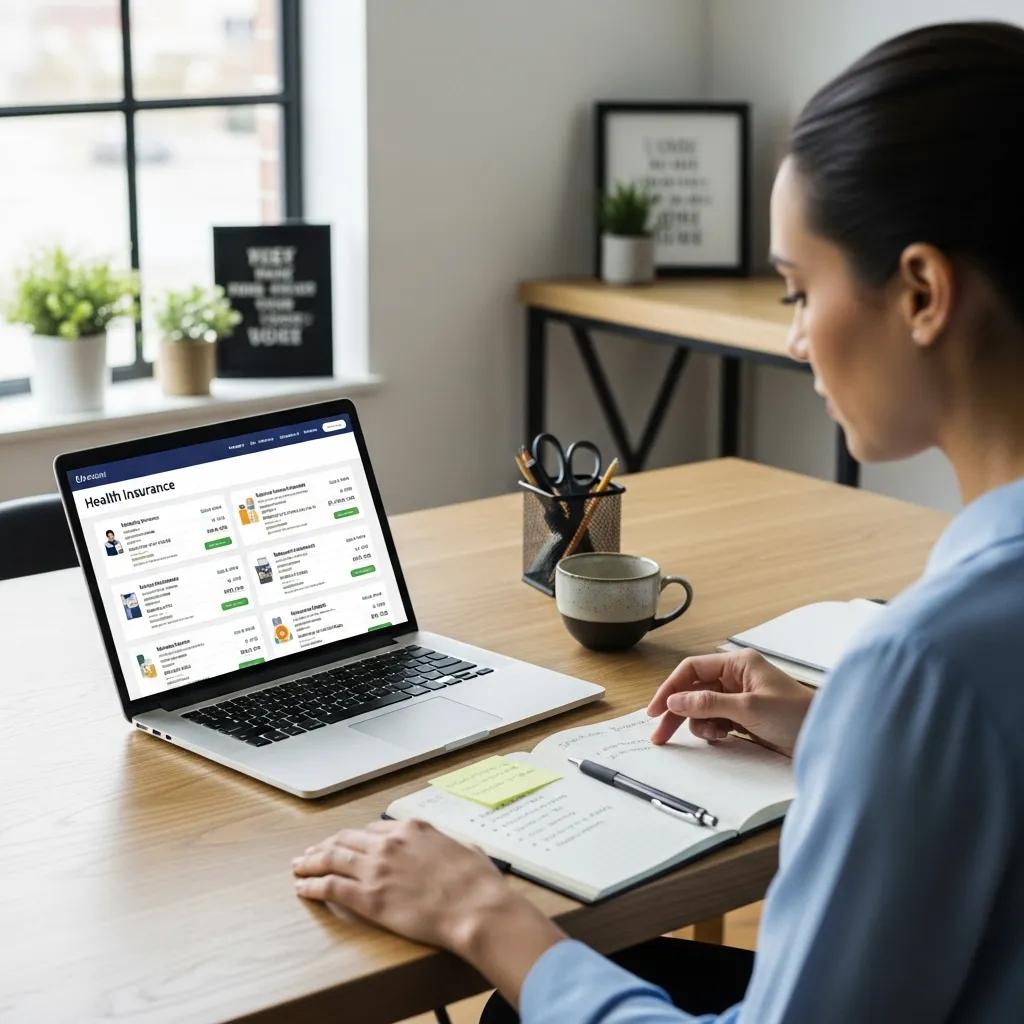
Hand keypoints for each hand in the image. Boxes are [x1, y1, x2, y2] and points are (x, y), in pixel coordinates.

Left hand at [292, 819, 564, 1004]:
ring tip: (298, 867)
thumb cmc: (477, 882)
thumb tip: (460, 849)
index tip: (346, 844)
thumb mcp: (468, 850)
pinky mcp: (369, 897)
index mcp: (412, 829)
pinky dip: (313, 886)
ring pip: (332, 858)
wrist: (475, 907)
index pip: (373, 829)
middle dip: (326, 845)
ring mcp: (377, 868)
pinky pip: (331, 886)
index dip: (355, 838)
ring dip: (310, 862)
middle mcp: (390, 843)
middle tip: (312, 852)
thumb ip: (454, 846)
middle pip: (347, 839)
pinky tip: (303, 889)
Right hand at [646, 648, 813, 755]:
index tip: (656, 710)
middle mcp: (736, 677)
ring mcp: (740, 698)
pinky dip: (714, 731)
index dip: (670, 689)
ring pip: (702, 708)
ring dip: (701, 724)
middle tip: (660, 734)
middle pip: (693, 690)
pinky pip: (716, 721)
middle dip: (677, 711)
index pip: (692, 669)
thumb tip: (675, 701)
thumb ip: (708, 703)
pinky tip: (724, 737)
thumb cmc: (798, 715)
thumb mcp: (749, 708)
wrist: (828, 739)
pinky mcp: (745, 717)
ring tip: (716, 735)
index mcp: (738, 664)